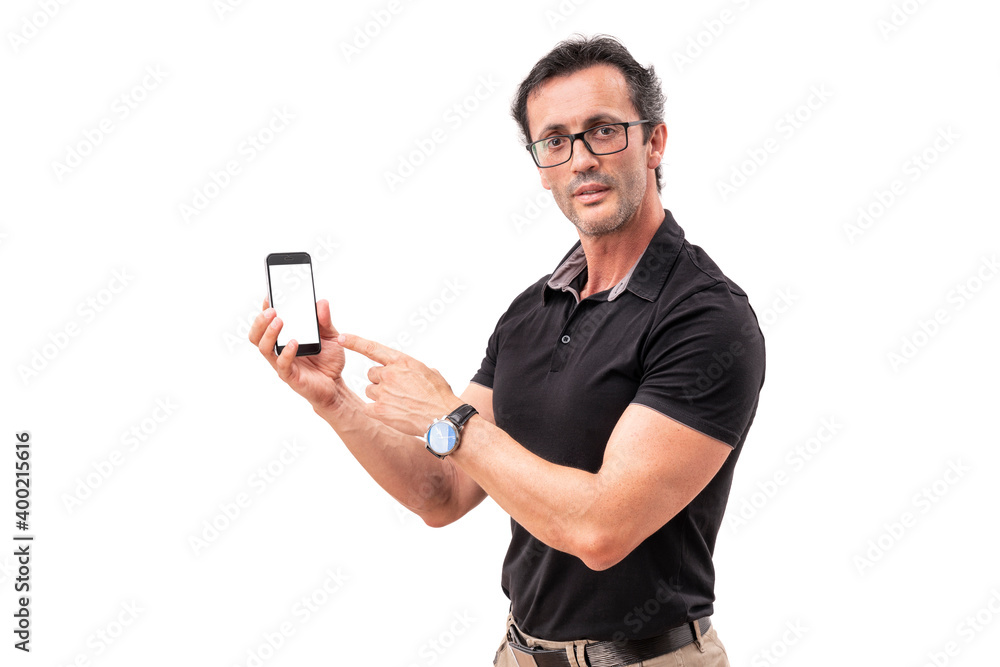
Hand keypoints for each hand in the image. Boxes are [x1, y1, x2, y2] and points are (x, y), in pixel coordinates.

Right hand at [249, 298, 344, 410]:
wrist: (336, 386)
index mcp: (285, 338)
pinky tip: (294, 342)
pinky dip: (286, 352)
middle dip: (260, 321)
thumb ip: (325, 320)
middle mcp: (279, 350)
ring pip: (264, 348)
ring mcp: (282, 363)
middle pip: (257, 335)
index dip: (265, 309)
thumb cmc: (329, 360)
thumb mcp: (331, 336)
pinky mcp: (290, 376)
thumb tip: (321, 302)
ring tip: (279, 321)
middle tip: (271, 309)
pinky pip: (282, 364)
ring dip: (269, 333)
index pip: (267, 323)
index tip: (269, 296)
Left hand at [336, 333, 462, 436]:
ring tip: (398, 403)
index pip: (372, 348)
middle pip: (371, 374)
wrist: (443, 417)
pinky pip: (369, 407)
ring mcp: (383, 392)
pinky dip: (377, 410)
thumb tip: (411, 371)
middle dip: (380, 381)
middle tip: (397, 390)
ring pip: (370, 390)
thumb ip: (413, 368)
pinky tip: (392, 413)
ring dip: (380, 396)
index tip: (342, 338)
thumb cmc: (439, 396)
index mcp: (401, 361)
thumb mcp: (429, 372)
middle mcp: (389, 374)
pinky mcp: (379, 410)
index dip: (354, 342)